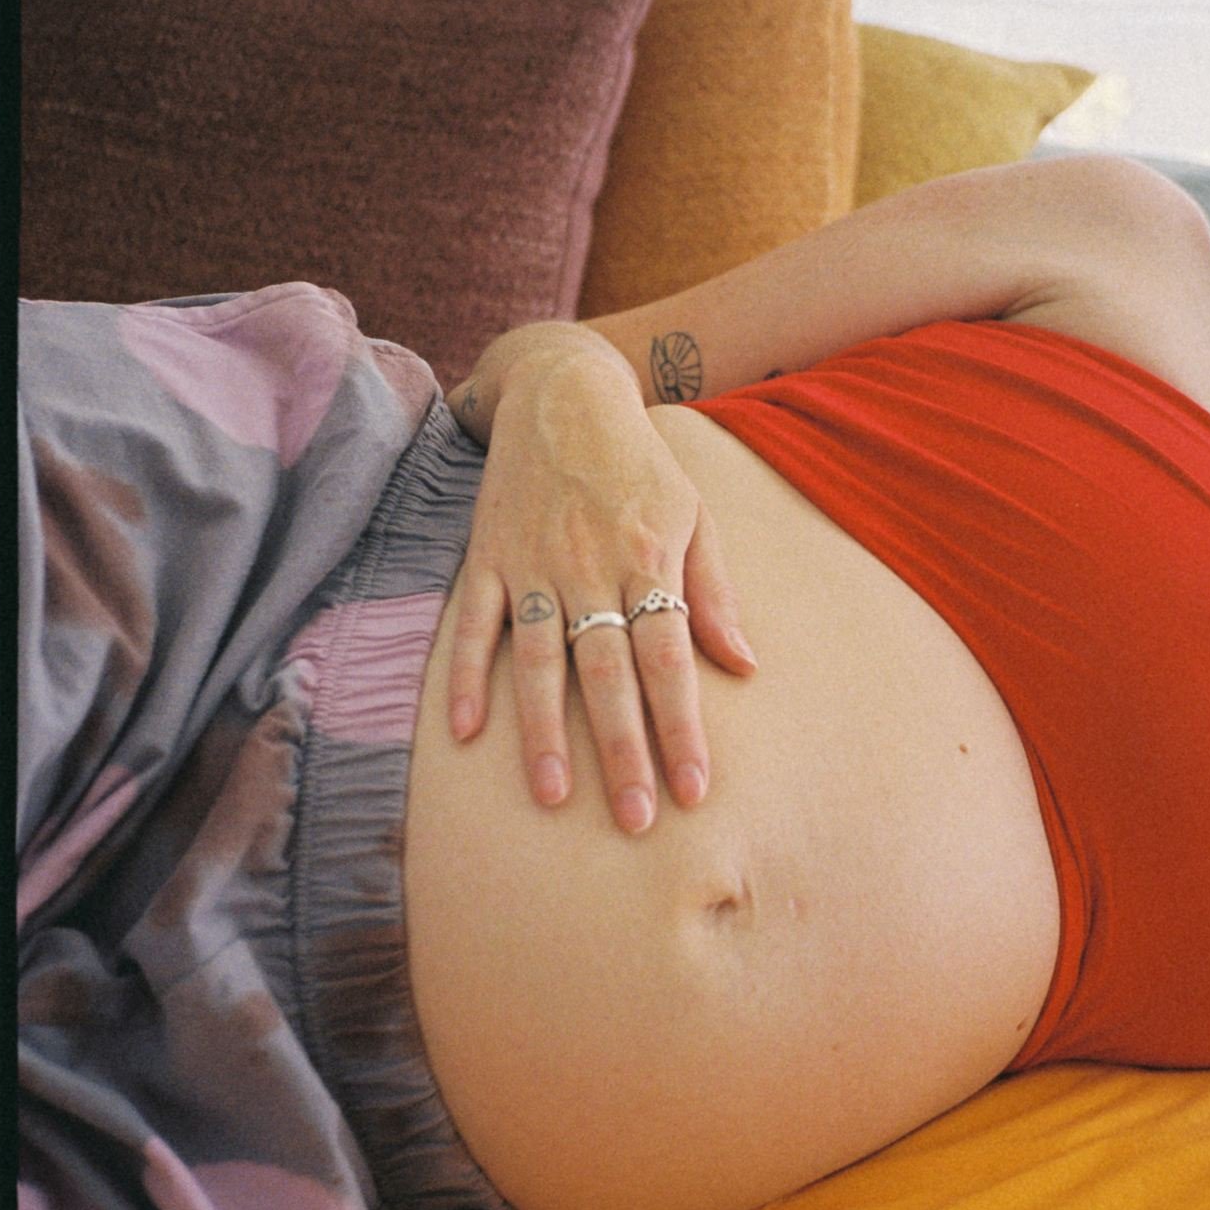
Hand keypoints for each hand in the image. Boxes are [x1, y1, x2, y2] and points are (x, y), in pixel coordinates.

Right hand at [446, 340, 755, 831]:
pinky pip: (472, 625)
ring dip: (546, 733)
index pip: (670, 660)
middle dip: (624, 750)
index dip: (682, 727)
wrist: (562, 392)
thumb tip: (744, 665)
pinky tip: (465, 733)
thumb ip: (713, 592)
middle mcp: (590, 568)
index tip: (695, 788)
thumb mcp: (693, 513)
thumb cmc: (639, 463)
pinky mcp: (487, 557)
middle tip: (635, 817)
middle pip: (609, 674)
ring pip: (540, 661)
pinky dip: (466, 677)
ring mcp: (533, 564)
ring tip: (554, 796)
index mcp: (647, 557)